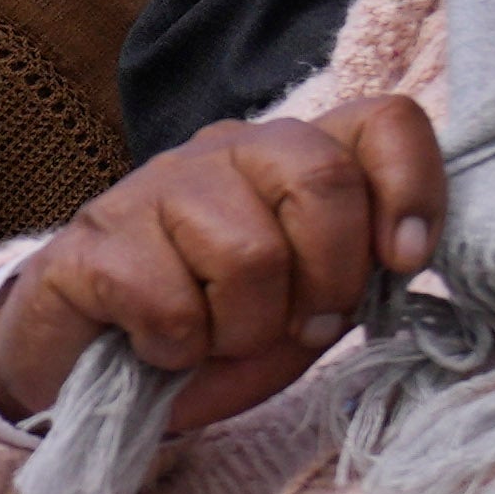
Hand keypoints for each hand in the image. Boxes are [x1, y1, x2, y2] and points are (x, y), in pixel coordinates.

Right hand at [0, 95, 448, 451]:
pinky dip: (177, 349)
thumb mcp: (304, 308)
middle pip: (321, 178)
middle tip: (296, 326)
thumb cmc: (210, 331)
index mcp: (291, 157)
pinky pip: (169, 303)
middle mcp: (226, 152)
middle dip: (327, 278)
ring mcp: (154, 187)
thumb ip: (356, 276)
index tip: (400, 262)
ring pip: (249, 253)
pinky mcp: (93, 240)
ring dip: (243, 330)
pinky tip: (160, 347)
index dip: (411, 187)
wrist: (83, 372)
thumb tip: (401, 256)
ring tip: (216, 340)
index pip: (382, 122)